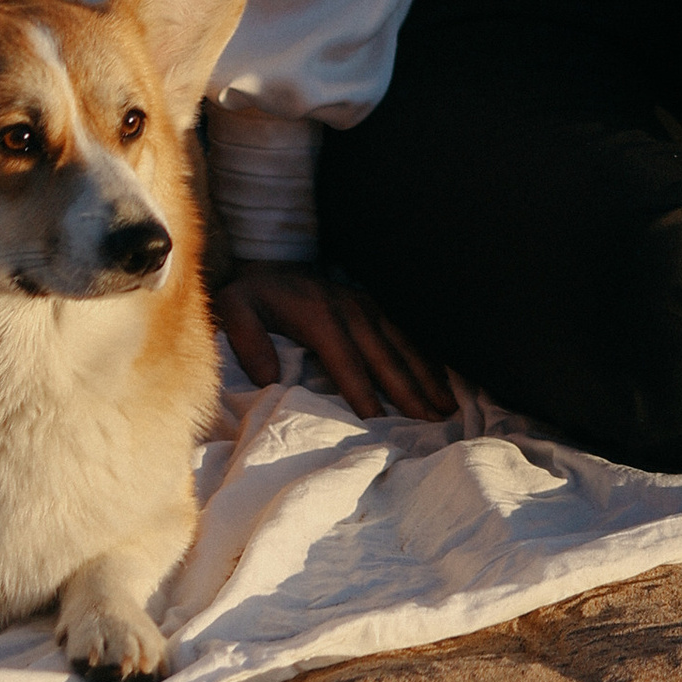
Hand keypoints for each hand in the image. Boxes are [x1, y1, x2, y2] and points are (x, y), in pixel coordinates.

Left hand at [215, 263, 452, 420]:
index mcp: (320, 317)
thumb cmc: (252, 295)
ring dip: (426, 375)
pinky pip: (405, 334)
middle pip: (385, 357)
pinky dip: (425, 357)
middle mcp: (351, 311)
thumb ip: (248, 340)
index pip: (346, 362)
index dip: (363, 392)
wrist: (271, 258)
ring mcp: (366, 306)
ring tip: (447, 406)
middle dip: (410, 390)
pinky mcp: (373, 306)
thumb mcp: (234, 309)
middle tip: (433, 421)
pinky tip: (441, 378)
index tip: (380, 422)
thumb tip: (270, 378)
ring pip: (403, 345)